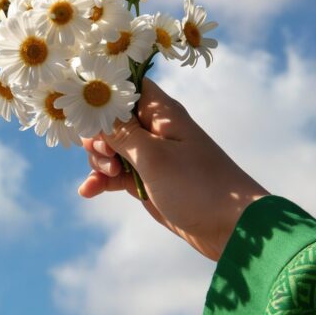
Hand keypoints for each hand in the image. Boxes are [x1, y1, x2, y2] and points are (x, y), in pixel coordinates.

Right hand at [78, 78, 269, 260]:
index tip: (83, 110)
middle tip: (106, 155)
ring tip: (108, 176)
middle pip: (110, 119)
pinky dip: (102, 180)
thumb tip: (95, 109)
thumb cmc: (197, 185)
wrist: (232, 228)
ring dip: (99, 160)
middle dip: (97, 136)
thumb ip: (120, 133)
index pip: (126, 87)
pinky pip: (116, 174)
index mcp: (161, 113)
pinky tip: (89, 192)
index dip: (102, 94)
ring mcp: (150, 156)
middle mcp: (154, 129)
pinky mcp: (147, 180)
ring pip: (109, 148)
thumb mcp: (153, 158)